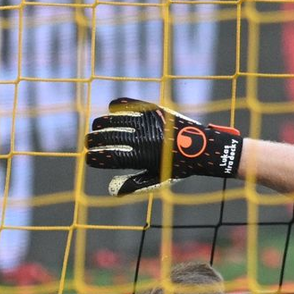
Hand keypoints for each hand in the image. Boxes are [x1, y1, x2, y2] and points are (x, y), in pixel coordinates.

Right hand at [85, 98, 242, 195]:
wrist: (204, 147)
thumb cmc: (179, 166)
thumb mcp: (159, 180)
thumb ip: (134, 185)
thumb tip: (111, 189)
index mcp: (142, 158)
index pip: (108, 157)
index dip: (94, 158)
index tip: (89, 158)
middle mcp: (143, 139)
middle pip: (106, 137)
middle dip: (93, 140)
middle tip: (89, 142)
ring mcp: (148, 123)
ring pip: (114, 119)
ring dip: (101, 123)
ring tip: (97, 127)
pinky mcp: (154, 110)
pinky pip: (130, 104)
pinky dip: (118, 105)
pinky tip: (111, 109)